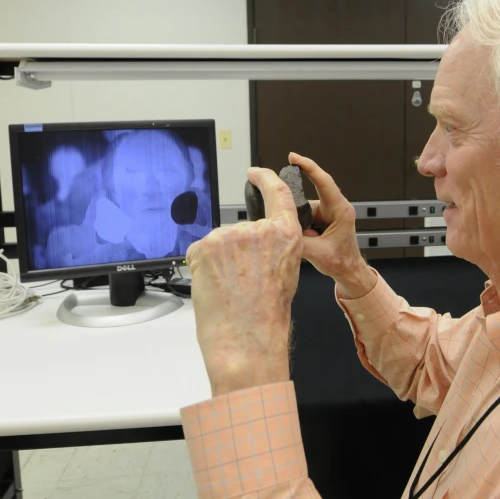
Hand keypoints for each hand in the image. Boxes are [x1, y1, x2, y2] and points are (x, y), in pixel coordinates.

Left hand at [186, 167, 302, 395]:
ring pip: (220, 243)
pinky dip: (205, 267)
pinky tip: (216, 287)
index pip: (276, 192)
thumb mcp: (287, 273)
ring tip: (232, 289)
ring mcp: (227, 237)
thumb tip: (256, 245)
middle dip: (238, 250)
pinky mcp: (203, 247)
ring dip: (221, 261)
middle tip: (242, 280)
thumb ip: (275, 248)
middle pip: (242, 229)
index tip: (257, 172)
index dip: (266, 178)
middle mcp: (256, 229)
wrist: (246, 340)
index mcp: (285, 234)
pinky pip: (201, 252)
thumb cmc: (268, 317)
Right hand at [288, 152, 376, 297]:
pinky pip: (305, 216)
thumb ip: (297, 240)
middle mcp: (335, 207)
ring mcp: (328, 212)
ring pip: (304, 209)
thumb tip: (279, 229)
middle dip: (298, 211)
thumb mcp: (317, 254)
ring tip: (309, 242)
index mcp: (340, 210)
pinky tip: (307, 240)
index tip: (293, 157)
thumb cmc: (341, 262)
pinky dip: (302, 227)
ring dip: (301, 224)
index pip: (323, 182)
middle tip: (300, 229)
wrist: (349, 271)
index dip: (308, 167)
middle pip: (307, 198)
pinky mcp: (322, 217)